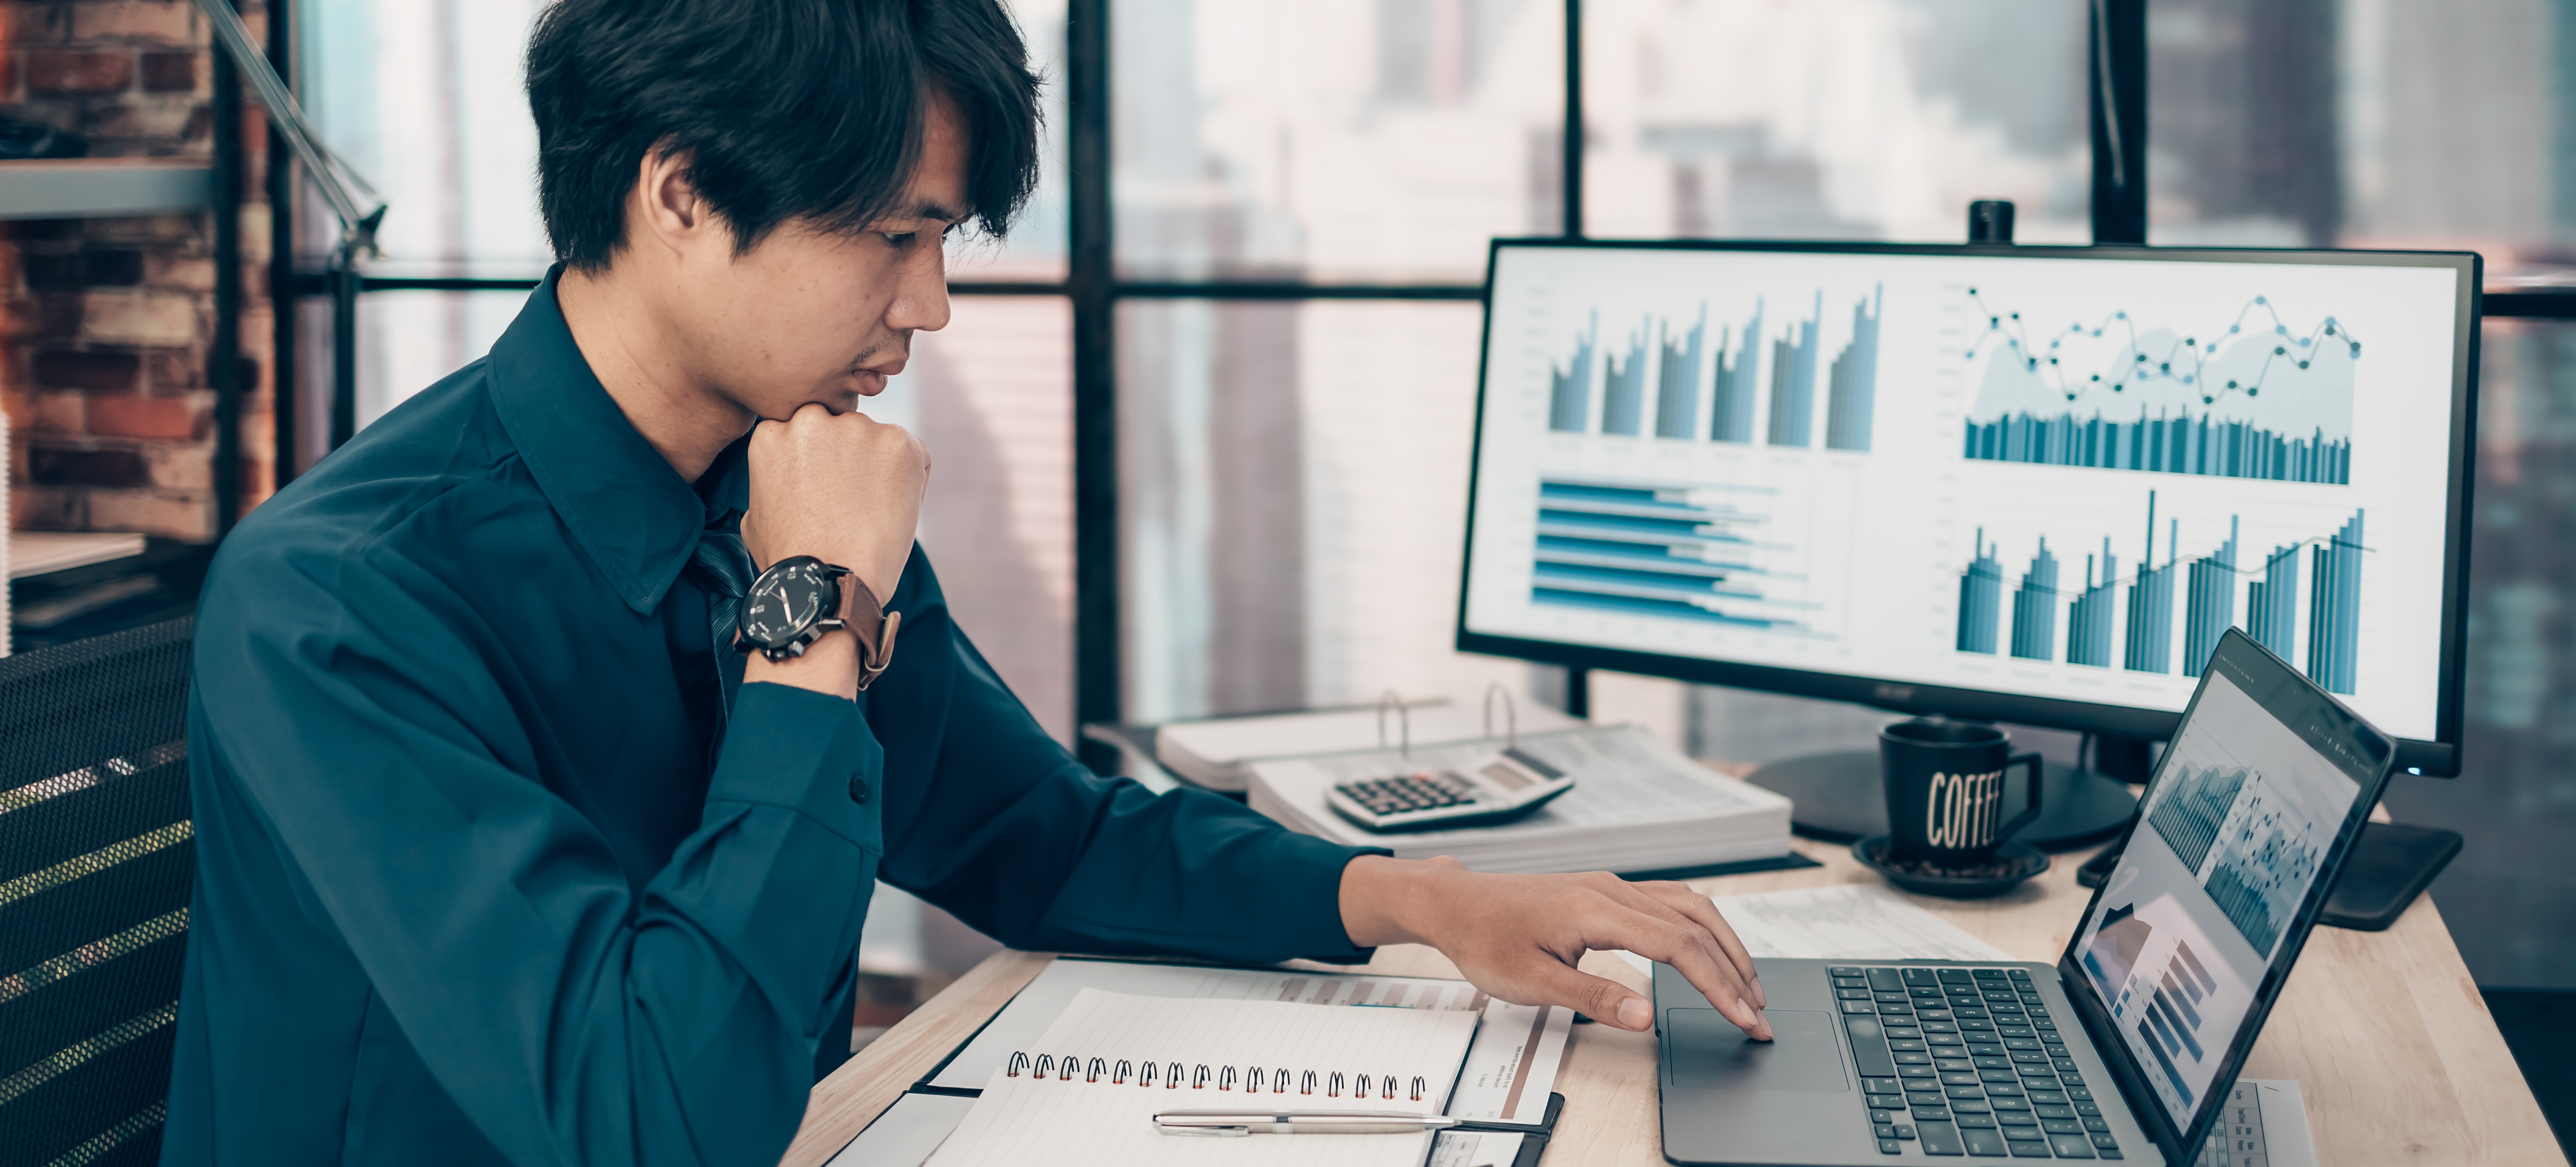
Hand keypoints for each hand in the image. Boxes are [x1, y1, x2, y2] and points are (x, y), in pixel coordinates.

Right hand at [739, 402, 928, 600]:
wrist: (828, 582)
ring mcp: (857, 428)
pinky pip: (912, 454)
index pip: (805, 431)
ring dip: (879, 467)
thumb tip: (787, 477)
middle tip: (852, 500)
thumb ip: (773, 479)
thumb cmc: (791, 559)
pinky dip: (910, 479)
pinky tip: (894, 511)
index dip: (820, 461)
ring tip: (871, 512)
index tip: (826, 487)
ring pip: (876, 440)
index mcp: (773, 433)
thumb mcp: (756, 514)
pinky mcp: (898, 442)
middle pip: (841, 428)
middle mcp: (813, 419)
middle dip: (849, 457)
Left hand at [1337, 855, 1771, 1038]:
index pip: (1679, 946)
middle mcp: (1613, 890)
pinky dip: (1701, 929)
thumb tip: (1646, 1014)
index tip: (1744, 1018)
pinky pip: (1670, 903)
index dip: (1718, 984)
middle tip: (1759, 1015)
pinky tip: (1711, 952)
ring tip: (1748, 987)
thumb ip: (1593, 997)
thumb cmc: (1485, 938)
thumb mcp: (1532, 981)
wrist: (1456, 902)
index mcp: (1597, 909)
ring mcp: (1612, 887)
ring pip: (1689, 907)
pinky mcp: (1607, 892)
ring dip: (1725, 945)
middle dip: (1735, 970)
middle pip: (1696, 924)